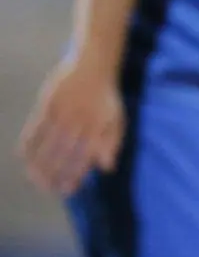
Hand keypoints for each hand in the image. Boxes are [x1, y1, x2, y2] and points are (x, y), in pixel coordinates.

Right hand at [18, 55, 124, 196]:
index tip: (68, 191)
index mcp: (97, 128)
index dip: (74, 177)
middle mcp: (78, 123)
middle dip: (54, 176)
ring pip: (46, 146)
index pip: (84, 159)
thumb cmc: (106, 97)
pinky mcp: (47, 104)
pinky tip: (23, 157)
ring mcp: (61, 113)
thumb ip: (112, 144)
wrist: (93, 66)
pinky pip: (34, 128)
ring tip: (35, 180)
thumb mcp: (117, 119)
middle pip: (62, 156)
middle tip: (48, 190)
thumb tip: (107, 169)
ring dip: (39, 165)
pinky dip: (27, 144)